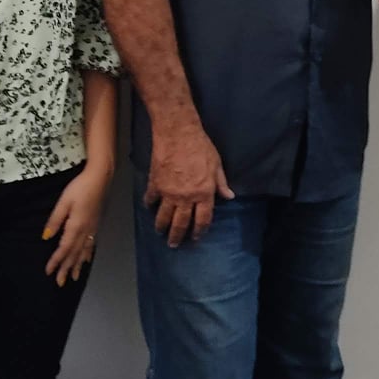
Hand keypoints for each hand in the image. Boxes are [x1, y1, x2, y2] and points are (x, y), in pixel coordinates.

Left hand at [43, 166, 110, 286]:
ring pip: (84, 251)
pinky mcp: (96, 224)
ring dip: (78, 265)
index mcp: (76, 226)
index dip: (56, 261)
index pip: (64, 248)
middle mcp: (85, 230)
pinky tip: (86, 259)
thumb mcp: (63, 202)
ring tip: (74, 277)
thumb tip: (46, 238)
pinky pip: (91, 244)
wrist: (100, 178)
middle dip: (67, 268)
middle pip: (75, 253)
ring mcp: (93, 228)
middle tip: (60, 283)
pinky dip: (88, 254)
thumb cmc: (79, 187)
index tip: (49, 272)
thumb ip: (55, 220)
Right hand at [146, 122, 233, 247]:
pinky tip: (149, 208)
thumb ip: (221, 183)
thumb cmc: (201, 147)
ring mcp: (168, 193)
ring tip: (160, 232)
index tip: (196, 237)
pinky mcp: (155, 184)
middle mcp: (186, 197)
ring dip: (161, 226)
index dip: (200, 231)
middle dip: (177, 236)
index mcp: (204, 194)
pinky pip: (151, 199)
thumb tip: (229, 196)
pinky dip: (149, 205)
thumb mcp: (217, 165)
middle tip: (174, 244)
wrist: (178, 133)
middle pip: (181, 223)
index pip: (203, 219)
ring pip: (163, 216)